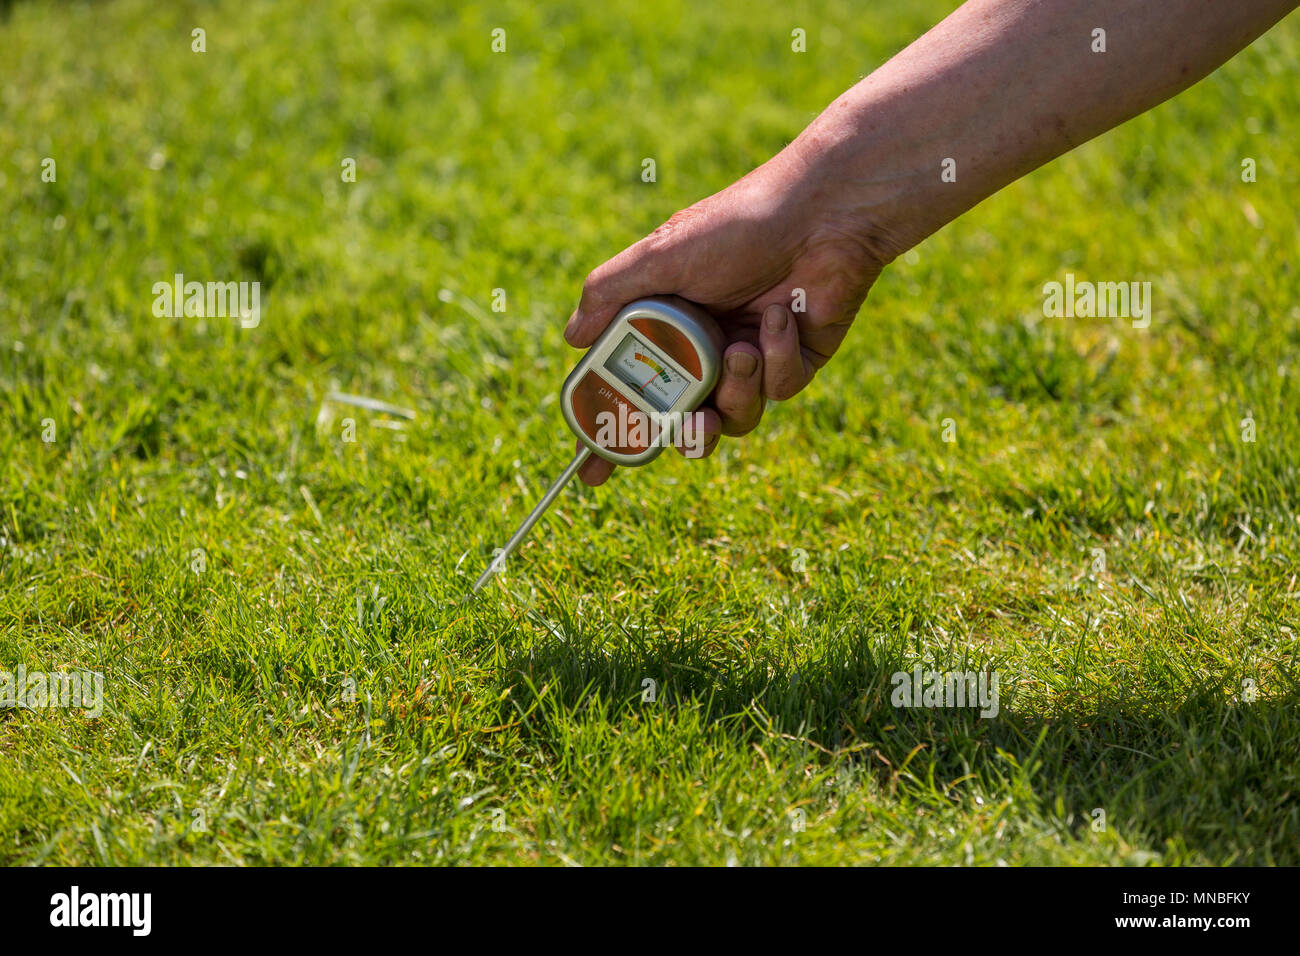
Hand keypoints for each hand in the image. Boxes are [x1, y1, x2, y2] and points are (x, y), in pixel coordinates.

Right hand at [563, 151, 892, 484]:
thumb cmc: (737, 223)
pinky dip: (777, 357)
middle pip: (684, 421)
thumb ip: (612, 294)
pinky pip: (779, 389)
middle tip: (691, 425)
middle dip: (685, 435)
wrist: (821, 212)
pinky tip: (781, 316)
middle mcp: (706, 347)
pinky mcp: (797, 361)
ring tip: (741, 352)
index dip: (611, 434)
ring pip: (735, 416)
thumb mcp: (662, 255)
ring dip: (737, 392)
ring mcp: (752, 358)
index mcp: (667, 325)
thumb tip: (571, 338)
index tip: (590, 473)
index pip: (631, 391)